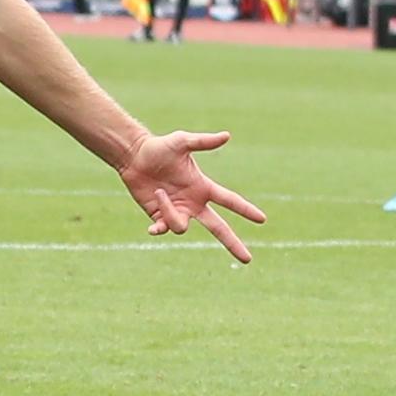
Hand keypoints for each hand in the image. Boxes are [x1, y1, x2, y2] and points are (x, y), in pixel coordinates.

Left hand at [115, 129, 264, 262]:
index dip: (245, 209)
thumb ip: (203, 142)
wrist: (134, 157)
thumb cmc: (159, 147)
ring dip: (170, 211)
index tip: (262, 219)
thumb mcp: (182, 141)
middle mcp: (193, 203)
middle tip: (247, 260)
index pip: (229, 200)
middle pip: (219, 227)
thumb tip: (226, 135)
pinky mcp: (159, 217)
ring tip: (159, 192)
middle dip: (233, 243)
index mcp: (203, 188)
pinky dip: (159, 228)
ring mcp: (177, 211)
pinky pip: (164, 230)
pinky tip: (153, 225)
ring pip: (182, 227)